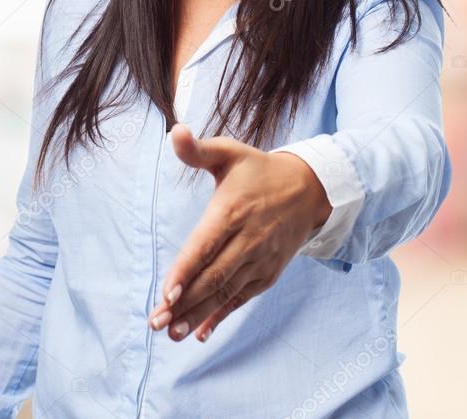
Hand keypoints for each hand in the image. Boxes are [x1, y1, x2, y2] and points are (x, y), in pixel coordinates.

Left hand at [147, 123, 331, 342]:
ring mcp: (260, 259)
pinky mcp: (268, 273)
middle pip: (214, 276)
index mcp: (233, 211)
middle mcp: (248, 239)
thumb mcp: (230, 153)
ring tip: (172, 334)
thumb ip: (198, 150)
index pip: (205, 246)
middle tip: (157, 322)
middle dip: (185, 302)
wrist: (309, 189)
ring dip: (198, 315)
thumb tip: (175, 131)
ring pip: (226, 292)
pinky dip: (222, 316)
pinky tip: (200, 333)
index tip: (166, 294)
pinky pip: (242, 298)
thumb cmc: (259, 170)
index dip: (186, 271)